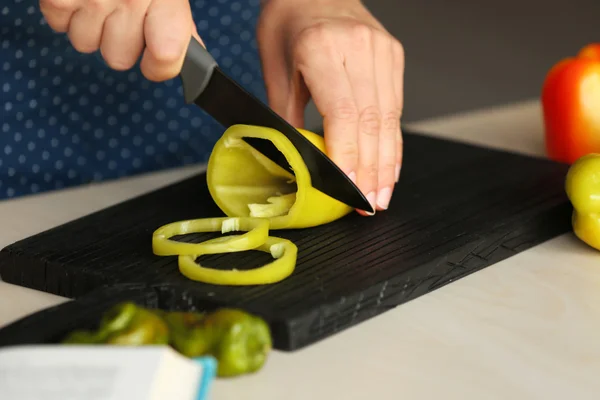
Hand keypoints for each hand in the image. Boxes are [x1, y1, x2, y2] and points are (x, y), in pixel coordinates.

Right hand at [39, 0, 202, 80]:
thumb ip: (178, 22)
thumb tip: (190, 55)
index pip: (166, 57)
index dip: (158, 67)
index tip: (154, 60)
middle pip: (118, 59)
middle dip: (118, 40)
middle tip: (120, 10)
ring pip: (86, 44)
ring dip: (90, 25)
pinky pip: (59, 25)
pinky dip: (65, 11)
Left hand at [257, 0, 403, 214]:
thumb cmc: (289, 21)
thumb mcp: (275, 67)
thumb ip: (285, 115)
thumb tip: (295, 159)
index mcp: (322, 48)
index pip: (343, 114)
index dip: (349, 157)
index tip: (350, 189)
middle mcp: (359, 47)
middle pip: (371, 121)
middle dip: (372, 170)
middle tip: (370, 204)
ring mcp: (382, 51)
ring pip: (389, 117)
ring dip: (387, 162)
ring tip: (382, 194)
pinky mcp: (394, 56)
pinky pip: (396, 106)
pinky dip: (392, 140)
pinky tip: (391, 165)